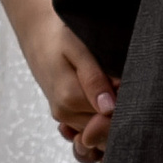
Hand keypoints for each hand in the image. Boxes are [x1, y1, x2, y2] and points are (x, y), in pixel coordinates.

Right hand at [23, 15, 113, 154]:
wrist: (37, 34)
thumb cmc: (60, 36)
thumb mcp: (78, 50)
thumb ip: (94, 80)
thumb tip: (109, 108)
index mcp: (70, 99)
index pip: (109, 118)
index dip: (124, 104)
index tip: (125, 83)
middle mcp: (65, 113)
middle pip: (104, 127)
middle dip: (118, 110)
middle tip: (118, 82)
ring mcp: (64, 116)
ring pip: (97, 128)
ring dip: (109, 112)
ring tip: (109, 83)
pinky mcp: (64, 115)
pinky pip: (88, 125)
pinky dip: (98, 115)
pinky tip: (100, 96)